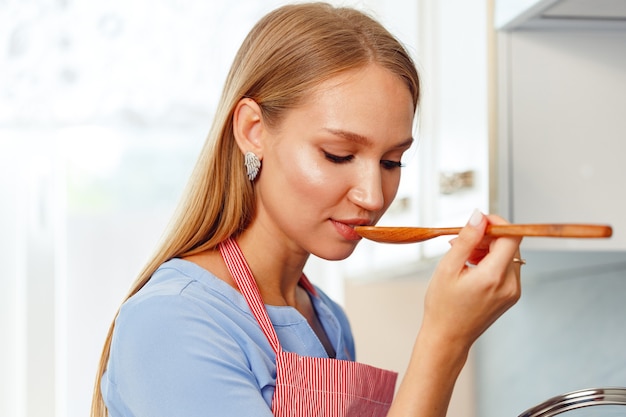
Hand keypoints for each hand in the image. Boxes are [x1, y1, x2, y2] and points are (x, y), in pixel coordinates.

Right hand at [421, 210, 522, 351]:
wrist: (448, 337)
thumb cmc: (443, 306)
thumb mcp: (448, 268)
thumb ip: (466, 239)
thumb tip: (479, 216)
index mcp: (494, 276)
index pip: (511, 236)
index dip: (497, 223)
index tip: (478, 223)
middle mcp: (510, 284)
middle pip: (510, 244)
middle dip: (488, 237)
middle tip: (462, 243)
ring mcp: (513, 291)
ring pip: (508, 255)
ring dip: (488, 249)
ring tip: (463, 258)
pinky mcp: (511, 295)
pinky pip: (506, 268)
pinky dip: (491, 262)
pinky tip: (471, 268)